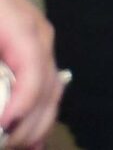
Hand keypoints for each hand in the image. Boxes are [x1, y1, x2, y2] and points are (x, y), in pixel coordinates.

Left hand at [0, 0, 60, 149]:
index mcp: (23, 29)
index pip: (34, 71)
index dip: (22, 103)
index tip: (4, 128)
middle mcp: (39, 38)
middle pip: (49, 87)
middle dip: (29, 125)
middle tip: (7, 147)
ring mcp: (41, 45)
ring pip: (53, 91)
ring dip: (37, 126)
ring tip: (19, 148)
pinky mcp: (34, 52)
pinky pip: (47, 88)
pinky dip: (39, 117)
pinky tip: (32, 141)